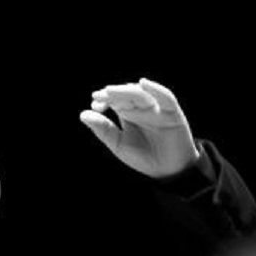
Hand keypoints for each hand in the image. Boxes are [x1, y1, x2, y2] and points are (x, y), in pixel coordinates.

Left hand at [79, 77, 199, 177]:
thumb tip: (83, 114)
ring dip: (127, 90)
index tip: (95, 105)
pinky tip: (144, 84)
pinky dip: (156, 89)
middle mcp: (141, 108)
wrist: (167, 171)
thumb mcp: (118, 144)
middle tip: (101, 95)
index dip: (104, 100)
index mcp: (127, 113)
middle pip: (127, 94)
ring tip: (112, 91)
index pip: (114, 100)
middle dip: (114, 94)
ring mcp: (157, 109)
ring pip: (142, 94)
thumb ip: (103, 129)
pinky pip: (165, 97)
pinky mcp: (172, 112)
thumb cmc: (143, 157)